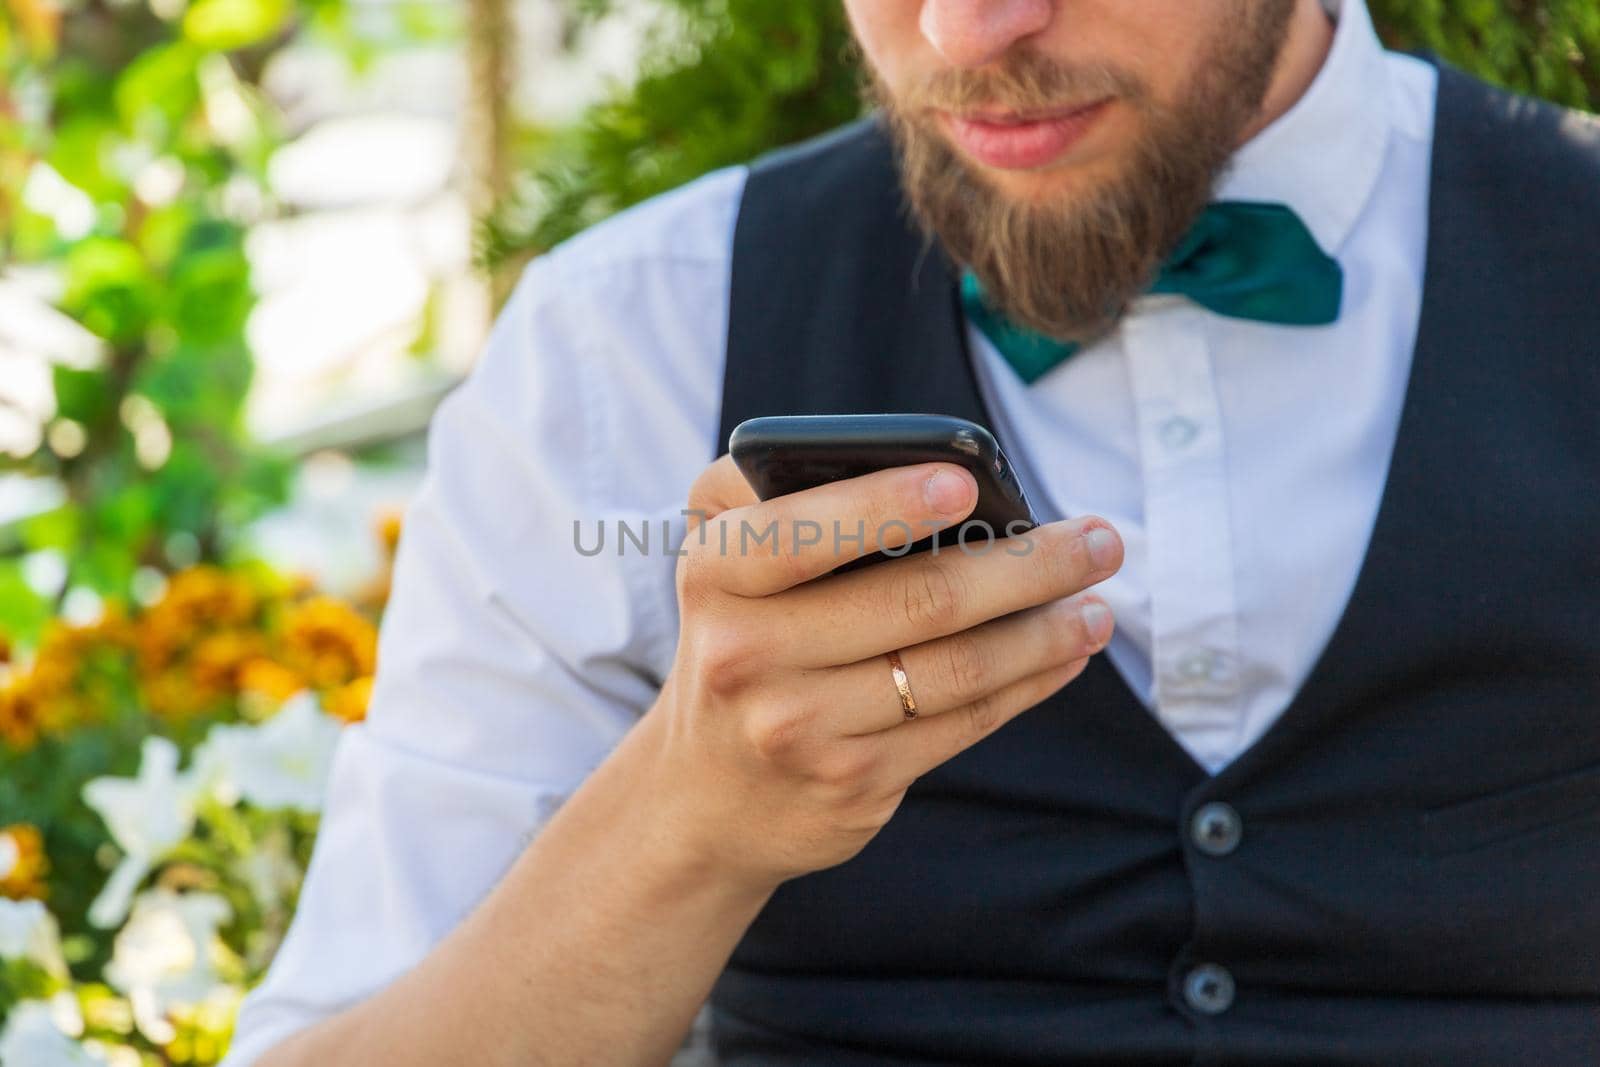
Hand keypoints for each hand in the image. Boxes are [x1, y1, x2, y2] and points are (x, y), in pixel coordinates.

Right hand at [640, 455, 1122, 893]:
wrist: (707, 795)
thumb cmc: (742, 638)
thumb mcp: (723, 560)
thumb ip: (778, 495)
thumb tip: (918, 468)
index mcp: (716, 577)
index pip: (800, 536)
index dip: (883, 507)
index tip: (964, 484)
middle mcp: (747, 656)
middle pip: (915, 602)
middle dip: (1026, 566)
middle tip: (1098, 539)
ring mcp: (801, 729)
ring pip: (955, 670)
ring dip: (1045, 632)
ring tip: (1097, 602)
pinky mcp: (852, 784)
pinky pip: (962, 723)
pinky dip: (1028, 683)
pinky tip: (1065, 655)